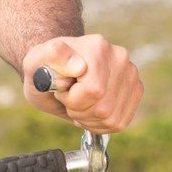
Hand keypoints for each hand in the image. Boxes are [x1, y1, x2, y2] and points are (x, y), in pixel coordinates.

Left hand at [20, 34, 143, 133]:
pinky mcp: (135, 90)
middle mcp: (119, 58)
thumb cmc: (45, 67)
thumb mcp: (36, 60)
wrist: (56, 68)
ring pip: (112, 118)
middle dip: (79, 112)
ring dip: (89, 119)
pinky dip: (100, 125)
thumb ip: (53, 57)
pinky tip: (90, 111)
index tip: (62, 91)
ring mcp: (130, 74)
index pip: (93, 90)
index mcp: (97, 47)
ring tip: (79, 104)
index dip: (72, 100)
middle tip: (69, 99)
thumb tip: (79, 67)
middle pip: (103, 108)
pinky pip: (120, 122)